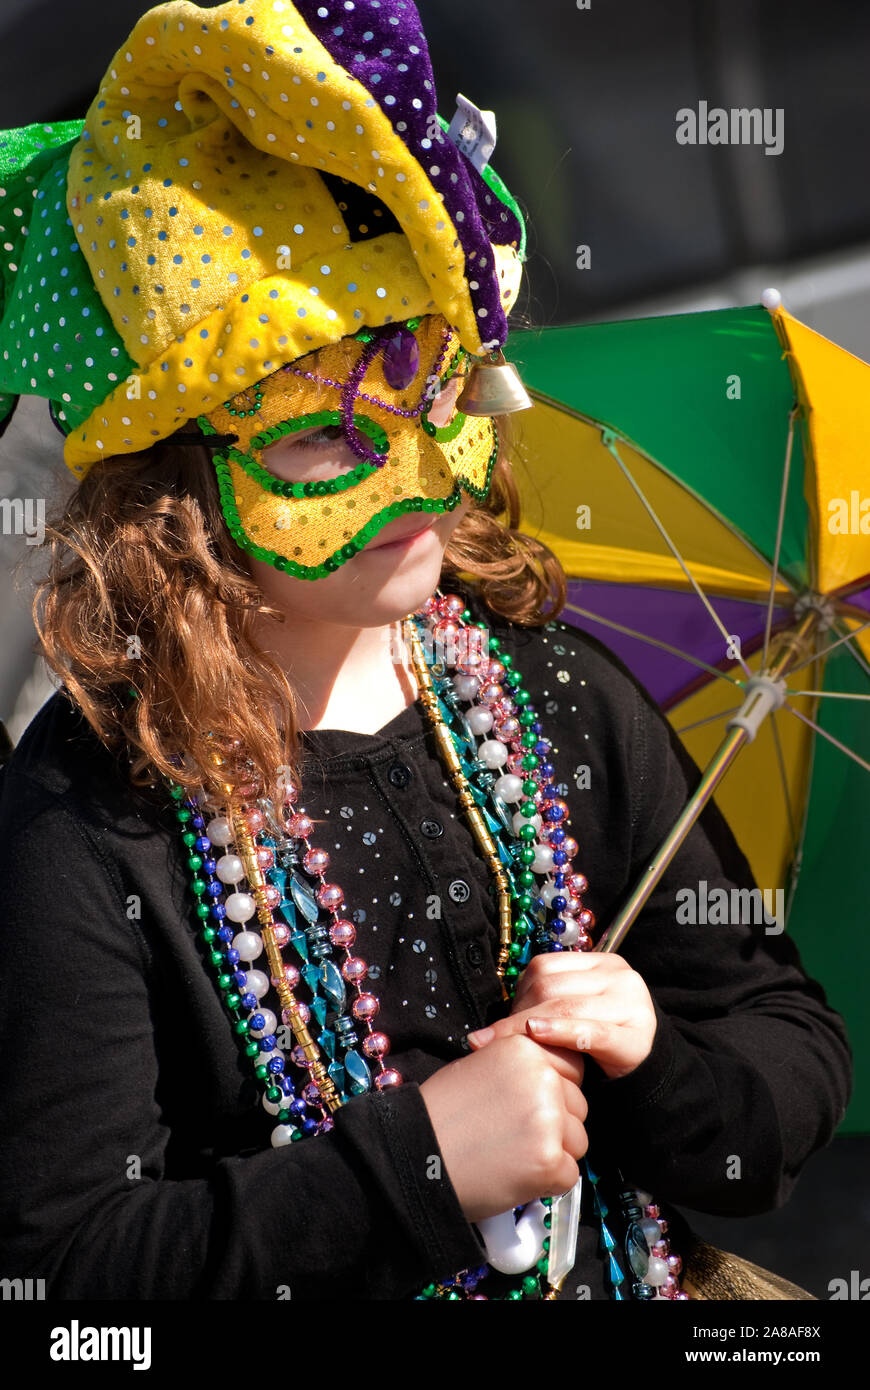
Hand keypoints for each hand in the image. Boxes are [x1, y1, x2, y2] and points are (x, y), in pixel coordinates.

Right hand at [419, 1033, 587, 1223]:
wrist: (413, 1157)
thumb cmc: (440, 1114)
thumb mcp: (479, 1066)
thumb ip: (521, 1066)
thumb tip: (552, 1073)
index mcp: (524, 1048)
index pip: (571, 1069)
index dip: (554, 1092)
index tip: (527, 1106)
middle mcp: (541, 1077)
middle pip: (578, 1106)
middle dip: (556, 1125)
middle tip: (512, 1136)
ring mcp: (548, 1119)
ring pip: (577, 1142)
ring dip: (553, 1153)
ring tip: (510, 1155)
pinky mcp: (549, 1160)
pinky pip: (569, 1175)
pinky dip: (546, 1182)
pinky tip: (513, 1175)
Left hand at [466, 951, 656, 1080]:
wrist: (643, 1068)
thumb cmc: (598, 1038)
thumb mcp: (576, 1009)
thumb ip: (550, 997)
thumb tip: (498, 1009)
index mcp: (602, 963)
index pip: (546, 967)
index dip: (516, 993)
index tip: (497, 1021)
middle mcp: (620, 976)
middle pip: (552, 988)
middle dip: (518, 1014)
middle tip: (495, 1040)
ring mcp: (632, 1005)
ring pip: (566, 1008)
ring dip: (528, 1027)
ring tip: (503, 1044)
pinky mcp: (636, 1038)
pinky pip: (591, 1032)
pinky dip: (560, 1032)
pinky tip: (537, 1035)